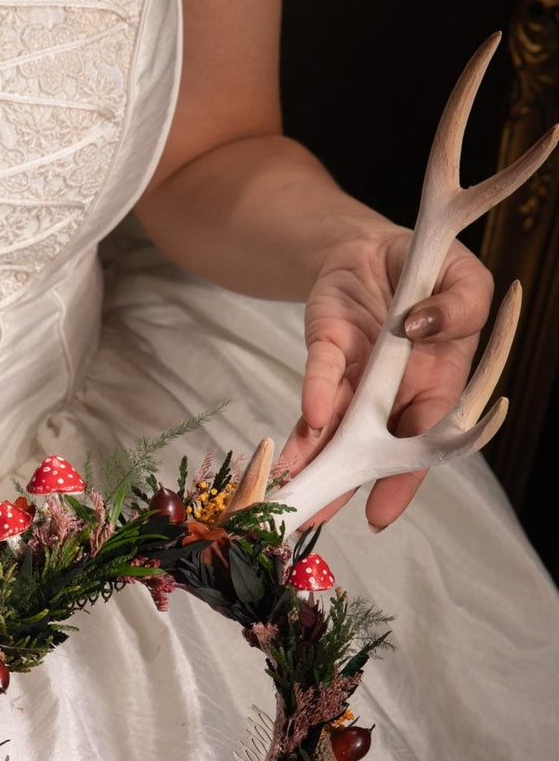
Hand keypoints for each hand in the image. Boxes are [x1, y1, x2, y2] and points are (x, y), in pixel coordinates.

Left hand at [280, 227, 493, 528]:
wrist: (377, 246)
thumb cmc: (430, 274)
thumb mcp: (466, 282)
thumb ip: (462, 306)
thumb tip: (427, 324)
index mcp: (438, 385)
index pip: (422, 443)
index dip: (401, 480)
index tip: (380, 514)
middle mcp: (393, 391)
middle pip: (369, 446)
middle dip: (342, 482)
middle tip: (316, 513)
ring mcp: (357, 372)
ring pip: (333, 424)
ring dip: (312, 456)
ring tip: (293, 489)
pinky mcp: (327, 346)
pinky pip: (321, 373)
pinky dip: (314, 395)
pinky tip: (310, 420)